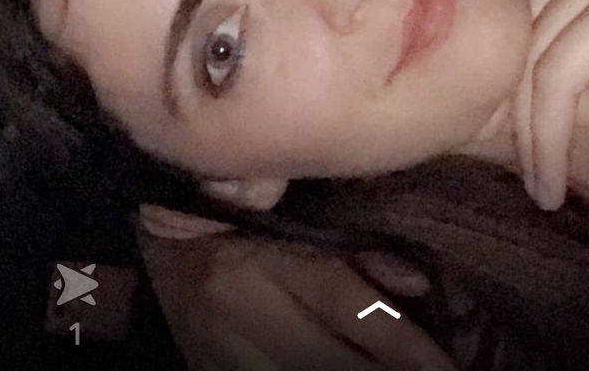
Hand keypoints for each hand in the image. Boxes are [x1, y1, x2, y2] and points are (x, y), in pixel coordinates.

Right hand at [139, 227, 457, 370]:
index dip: (409, 350)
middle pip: (338, 368)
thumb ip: (363, 255)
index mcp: (281, 270)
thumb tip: (421, 286)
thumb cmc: (250, 232)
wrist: (167, 254)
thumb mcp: (306, 231)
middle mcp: (256, 318)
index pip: (354, 312)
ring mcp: (233, 362)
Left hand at [515, 0, 588, 211]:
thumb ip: (558, 79)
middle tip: (536, 189)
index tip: (501, 157)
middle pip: (535, 55)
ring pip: (561, 74)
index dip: (506, 100)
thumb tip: (480, 112)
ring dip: (557, 141)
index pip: (522, 32)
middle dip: (527, 132)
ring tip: (557, 186)